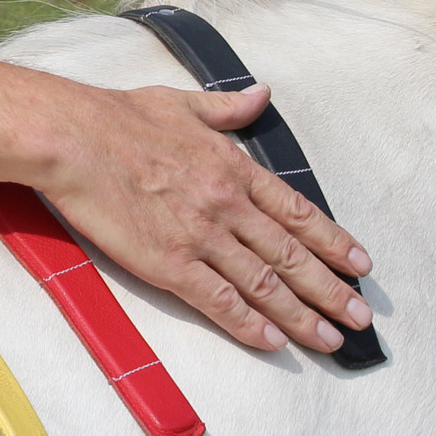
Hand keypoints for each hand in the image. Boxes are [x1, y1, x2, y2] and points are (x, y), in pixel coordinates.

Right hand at [38, 82, 374, 354]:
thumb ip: (227, 107)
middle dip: (331, 289)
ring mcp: (201, 236)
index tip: (360, 264)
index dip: (332, 241)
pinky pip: (219, 300)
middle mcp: (227, 204)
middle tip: (361, 318)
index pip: (296, 212)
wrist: (74, 138)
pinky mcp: (169, 263)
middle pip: (291, 255)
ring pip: (264, 284)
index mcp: (233, 167)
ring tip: (330, 340)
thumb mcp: (182, 102)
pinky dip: (249, 324)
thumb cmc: (119, 117)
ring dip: (301, 315)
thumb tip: (261, 93)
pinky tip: (272, 342)